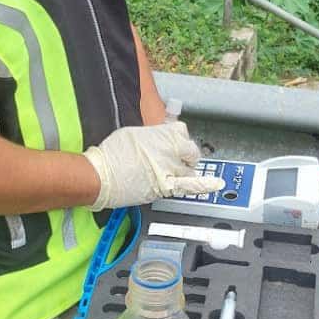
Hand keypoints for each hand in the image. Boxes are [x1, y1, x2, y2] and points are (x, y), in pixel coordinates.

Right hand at [83, 122, 223, 210]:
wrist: (101, 176)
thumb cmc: (112, 154)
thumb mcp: (133, 133)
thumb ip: (152, 135)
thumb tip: (158, 139)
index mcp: (162, 133)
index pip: (182, 132)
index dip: (179, 138)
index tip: (175, 142)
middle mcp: (170, 149)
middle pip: (190, 150)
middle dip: (185, 155)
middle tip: (177, 159)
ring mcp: (170, 168)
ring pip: (190, 168)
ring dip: (186, 170)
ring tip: (178, 172)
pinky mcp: (166, 186)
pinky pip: (191, 186)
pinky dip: (206, 185)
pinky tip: (217, 185)